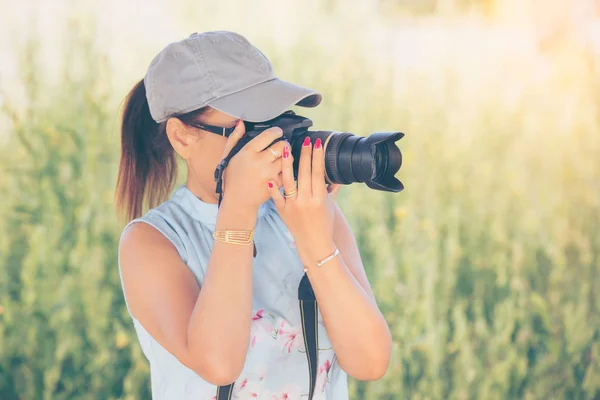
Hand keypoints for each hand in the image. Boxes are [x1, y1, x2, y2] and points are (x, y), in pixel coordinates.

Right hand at [222, 120, 287, 210]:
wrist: (238, 202)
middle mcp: (260, 161)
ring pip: (288, 158)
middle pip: (282, 145)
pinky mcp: (277, 184)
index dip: (276, 132)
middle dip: (283, 144)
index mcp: (248, 152)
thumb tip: (241, 123)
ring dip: (287, 156)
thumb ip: (235, 138)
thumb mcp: (228, 157)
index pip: (268, 135)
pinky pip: (288, 172)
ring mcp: (270, 173)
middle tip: (281, 146)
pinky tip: (281, 170)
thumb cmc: (232, 179)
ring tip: (282, 157)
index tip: (277, 132)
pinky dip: (286, 170)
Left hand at [266, 136, 335, 254]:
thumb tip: (337, 178)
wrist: (314, 244)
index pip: (318, 173)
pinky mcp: (283, 211)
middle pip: (305, 173)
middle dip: (305, 155)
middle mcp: (306, 201)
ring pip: (289, 181)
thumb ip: (331, 191)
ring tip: (286, 149)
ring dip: (287, 164)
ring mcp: (293, 206)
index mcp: (319, 198)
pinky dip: (273, 188)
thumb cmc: (324, 224)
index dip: (317, 157)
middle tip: (305, 140)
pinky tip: (270, 176)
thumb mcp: (330, 206)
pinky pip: (276, 197)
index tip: (317, 143)